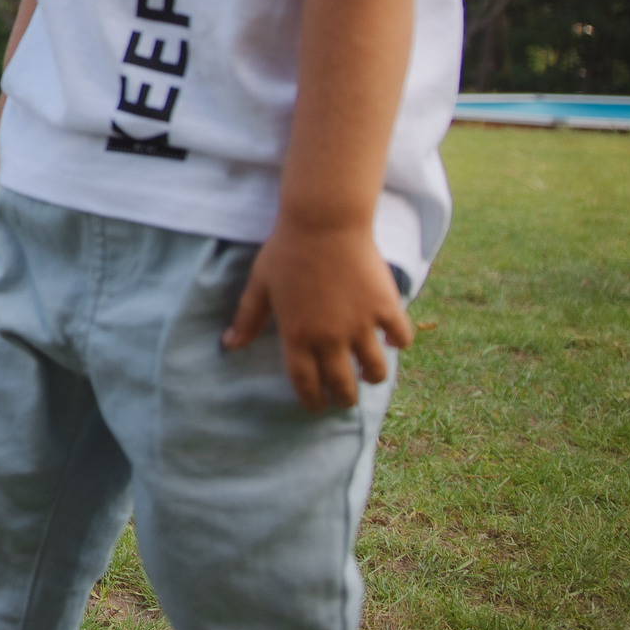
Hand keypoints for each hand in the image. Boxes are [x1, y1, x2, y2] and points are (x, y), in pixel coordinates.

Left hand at [223, 221, 413, 411]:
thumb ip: (248, 318)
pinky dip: (399, 342)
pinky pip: (401, 337)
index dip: (312, 401)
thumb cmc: (287, 251)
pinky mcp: (385, 307)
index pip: (305, 383)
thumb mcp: (260, 285)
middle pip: (342, 385)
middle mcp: (330, 337)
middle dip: (344, 399)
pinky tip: (393, 340)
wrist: (324, 223)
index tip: (316, 407)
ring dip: (373, 376)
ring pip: (375, 369)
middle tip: (345, 399)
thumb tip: (229, 344)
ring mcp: (361, 325)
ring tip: (369, 373)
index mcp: (297, 335)